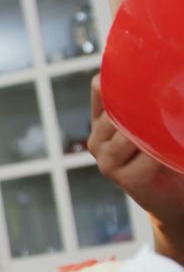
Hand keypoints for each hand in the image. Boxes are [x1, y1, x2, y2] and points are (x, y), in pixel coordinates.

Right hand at [89, 75, 183, 257]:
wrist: (175, 198)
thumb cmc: (165, 155)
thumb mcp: (150, 124)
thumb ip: (146, 105)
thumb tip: (168, 73)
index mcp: (101, 122)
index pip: (99, 87)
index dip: (119, 78)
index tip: (147, 72)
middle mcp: (97, 140)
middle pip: (116, 109)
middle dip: (145, 103)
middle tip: (170, 100)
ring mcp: (106, 160)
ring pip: (130, 130)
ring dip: (155, 127)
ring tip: (172, 127)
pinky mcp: (124, 178)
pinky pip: (147, 154)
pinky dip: (164, 150)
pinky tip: (172, 150)